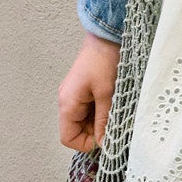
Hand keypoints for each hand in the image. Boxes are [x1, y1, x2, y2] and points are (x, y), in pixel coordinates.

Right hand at [58, 31, 119, 151]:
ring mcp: (74, 96)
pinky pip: (88, 110)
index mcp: (67, 104)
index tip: (105, 137)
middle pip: (76, 131)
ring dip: (99, 121)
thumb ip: (104, 121)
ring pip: (84, 121)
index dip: (86, 143)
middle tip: (113, 120)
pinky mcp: (82, 91)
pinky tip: (111, 102)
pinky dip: (100, 112)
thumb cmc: (104, 61)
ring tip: (114, 108)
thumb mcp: (107, 95)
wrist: (106, 37)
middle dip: (95, 131)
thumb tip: (103, 143)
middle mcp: (66, 101)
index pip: (68, 138)